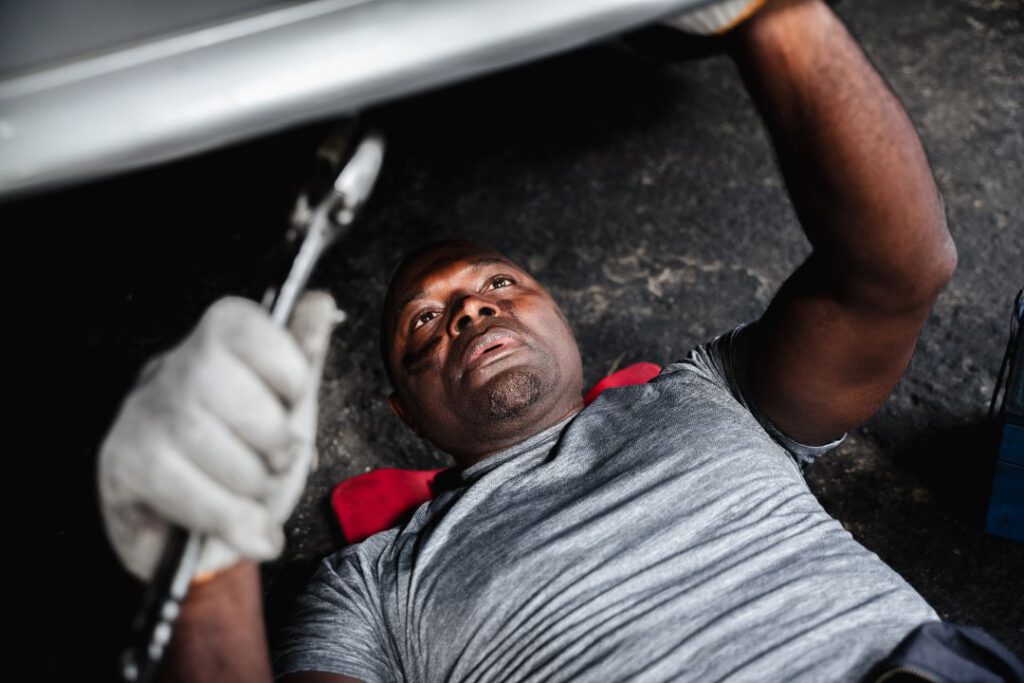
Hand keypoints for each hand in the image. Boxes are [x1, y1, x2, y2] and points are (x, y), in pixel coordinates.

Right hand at [98, 292, 339, 580]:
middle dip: (269, 435)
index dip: (283, 365)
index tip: (294, 400)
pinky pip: (181, 487)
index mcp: (216, 342)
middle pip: (219, 382)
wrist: (199, 536)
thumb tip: (320, 303)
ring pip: (199, 435)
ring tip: (259, 495)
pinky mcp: (121, 464)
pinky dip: (232, 518)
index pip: (242, 325)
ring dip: (251, 482)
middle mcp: (170, 369)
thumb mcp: (288, 408)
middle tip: (280, 460)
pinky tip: (253, 533)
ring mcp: (140, 415)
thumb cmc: (246, 457)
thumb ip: (304, 358)